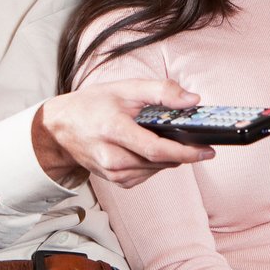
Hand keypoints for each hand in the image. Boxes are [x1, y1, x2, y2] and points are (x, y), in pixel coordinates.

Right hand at [32, 80, 214, 188]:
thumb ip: (161, 91)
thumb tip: (192, 100)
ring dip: (169, 157)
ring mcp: (112, 173)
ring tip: (170, 139)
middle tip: (198, 140)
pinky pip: (147, 174)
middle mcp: (111, 158)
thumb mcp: (125, 88)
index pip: (156, 149)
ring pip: (156, 170)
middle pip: (159, 162)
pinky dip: (155, 163)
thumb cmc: (93, 105)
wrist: (61, 128)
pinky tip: (148, 149)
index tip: (207, 150)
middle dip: (182, 152)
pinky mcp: (116, 181)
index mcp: (113, 131)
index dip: (185, 152)